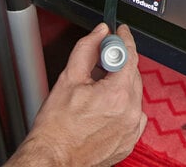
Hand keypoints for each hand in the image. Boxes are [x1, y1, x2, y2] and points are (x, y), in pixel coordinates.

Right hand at [7, 23, 145, 166]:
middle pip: (133, 73)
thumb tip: (100, 33)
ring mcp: (132, 128)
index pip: (130, 55)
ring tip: (98, 89)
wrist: (51, 159)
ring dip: (121, 84)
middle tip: (102, 60)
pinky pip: (134, 113)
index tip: (120, 32)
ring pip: (134, 93)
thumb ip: (87, 49)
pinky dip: (124, 105)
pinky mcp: (130, 140)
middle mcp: (130, 111)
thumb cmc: (55, 128)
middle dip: (119, 63)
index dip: (124, 39)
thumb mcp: (68, 79)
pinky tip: (107, 106)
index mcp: (117, 94)